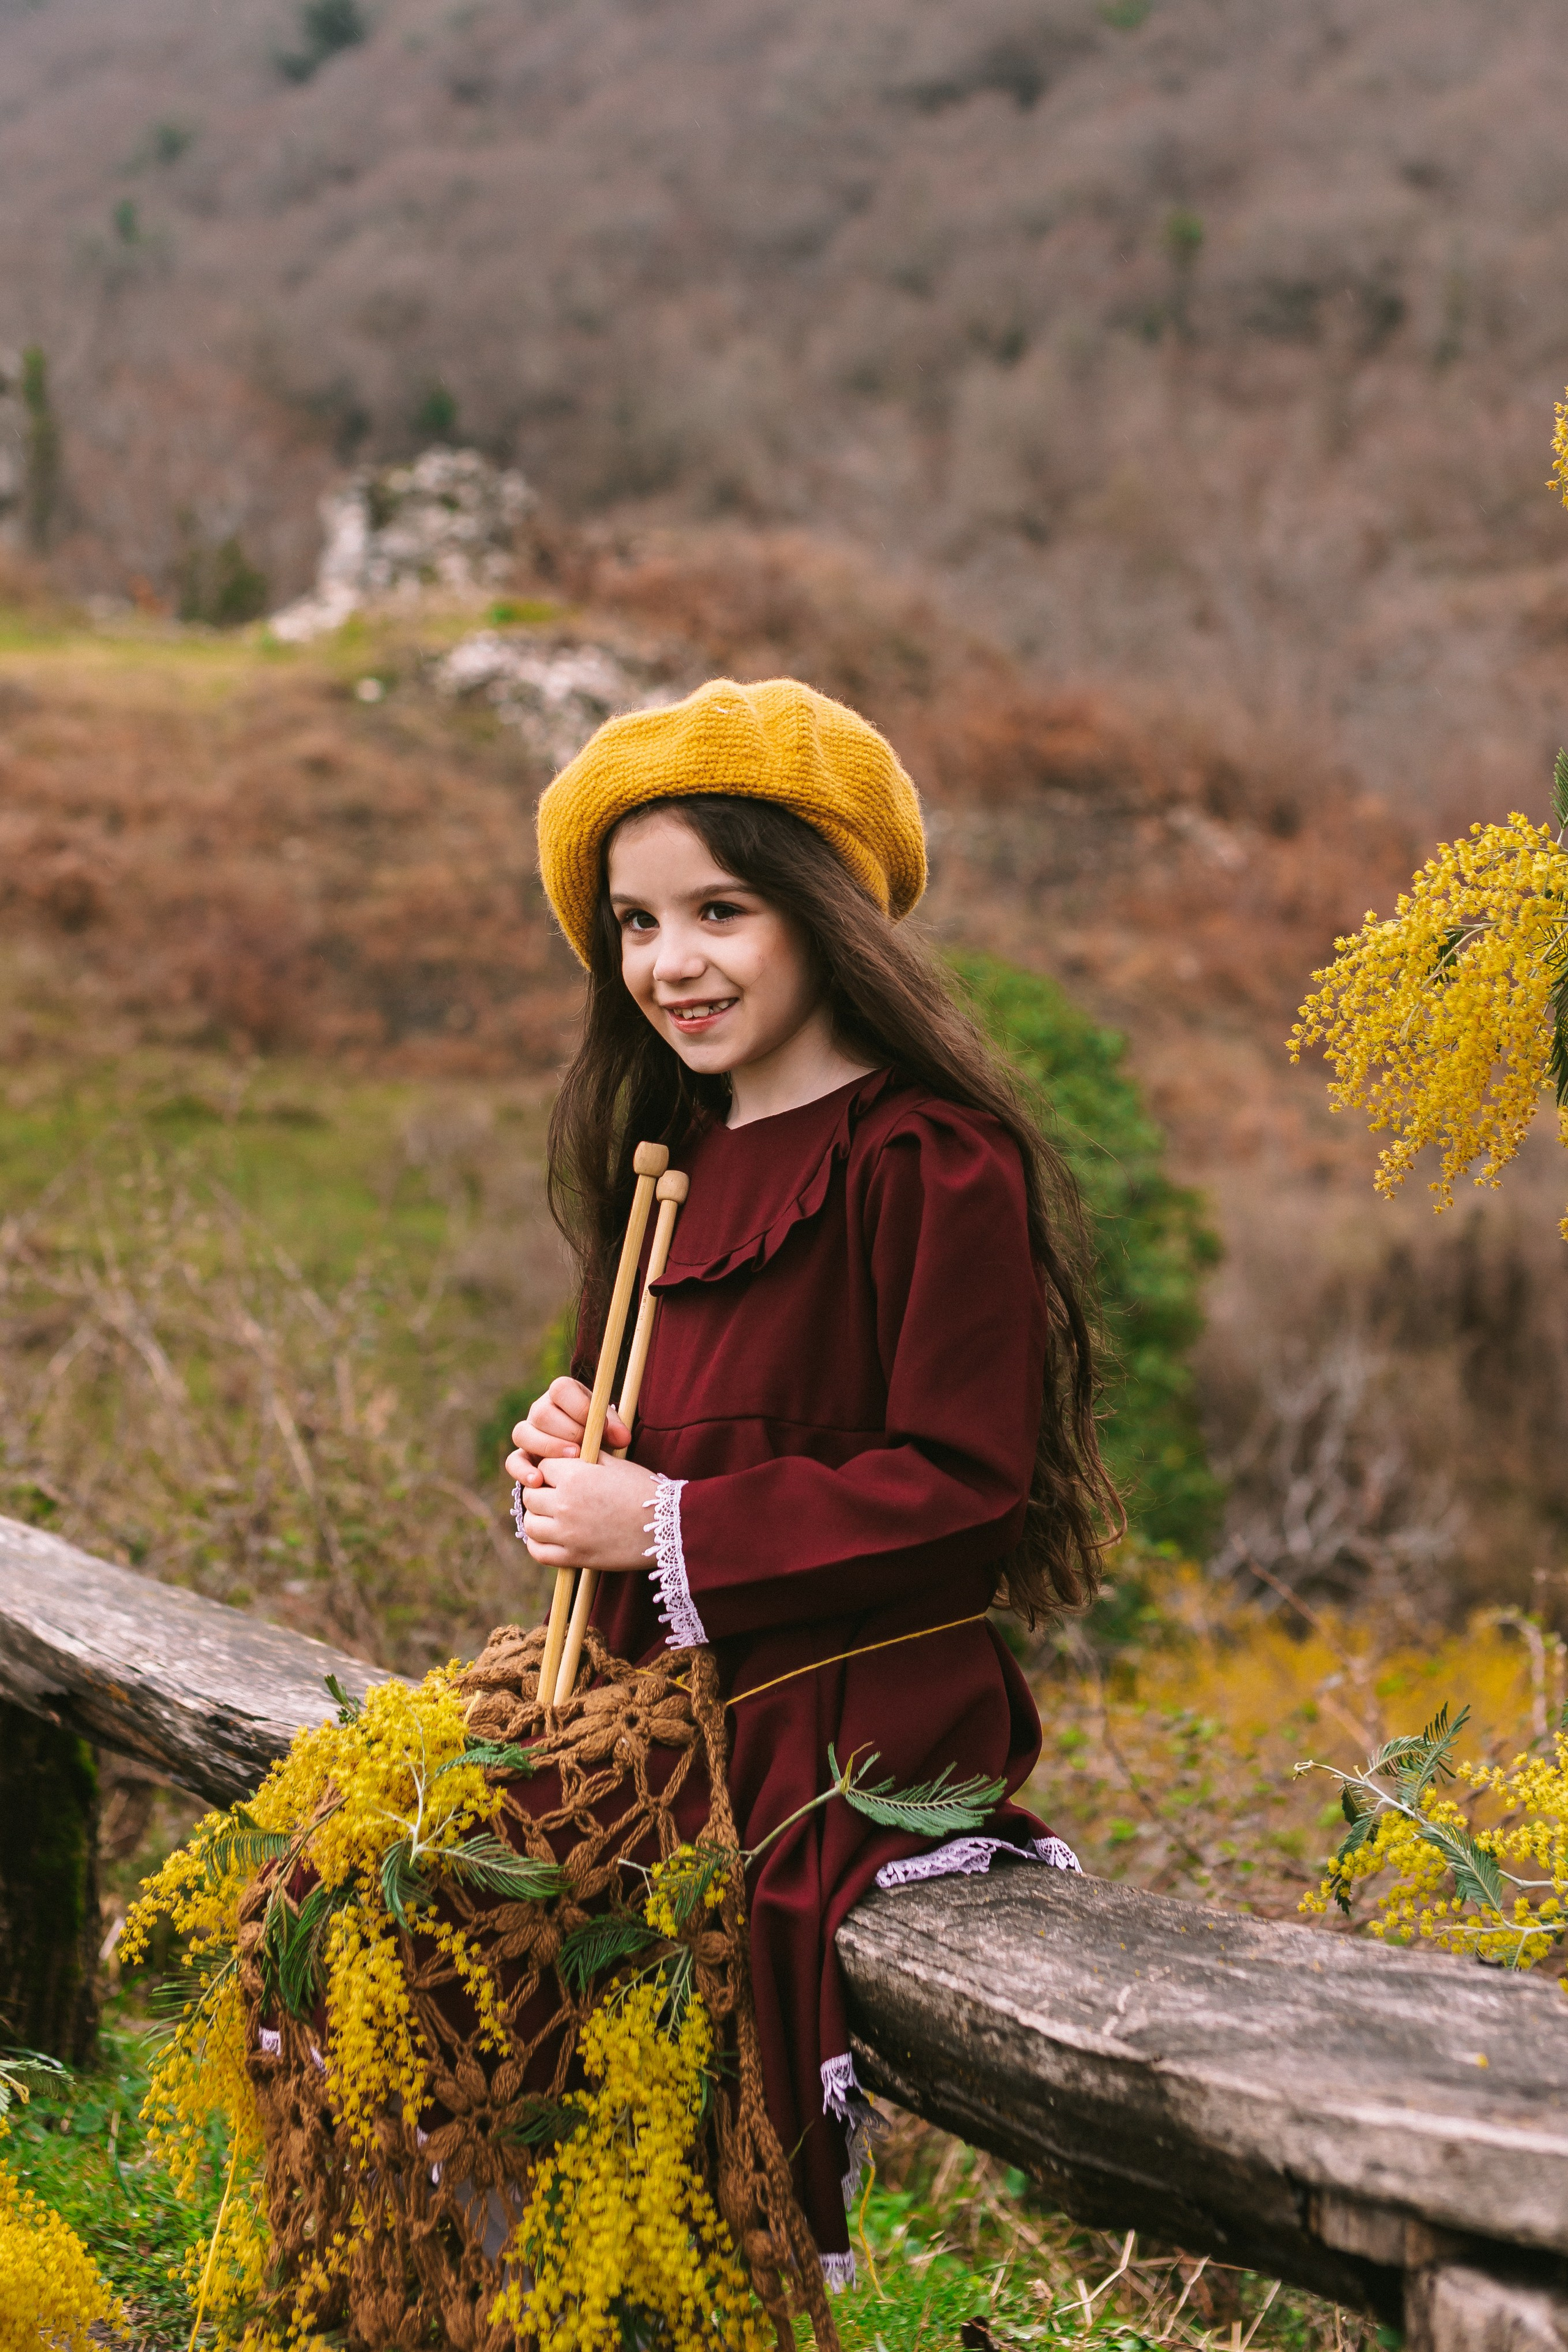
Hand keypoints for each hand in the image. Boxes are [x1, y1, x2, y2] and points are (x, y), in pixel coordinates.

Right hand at [505, 1377, 631, 1487]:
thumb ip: (615, 1429)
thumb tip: (622, 1438)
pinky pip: (513, 1460)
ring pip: (523, 1433)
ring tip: (571, 1458)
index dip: (579, 1406)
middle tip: (585, 1446)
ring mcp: (528, 1432)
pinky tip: (539, 1481)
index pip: (561, 1389)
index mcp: (563, 1394)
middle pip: (541, 1412)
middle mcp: (541, 1409)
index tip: (600, 1424)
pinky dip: (523, 1471)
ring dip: (547, 1447)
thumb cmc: (600, 1435)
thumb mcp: (610, 1428)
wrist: (589, 1454)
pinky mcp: (522, 1456)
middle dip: (567, 1431)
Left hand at [515, 1454, 655, 1572]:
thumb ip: (587, 1458)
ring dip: (537, 1517)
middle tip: (554, 1493)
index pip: (543, 1466)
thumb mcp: (616, 1464)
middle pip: (530, 1495)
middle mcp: (565, 1505)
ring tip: (551, 1515)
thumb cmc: (644, 1491)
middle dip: (540, 1491)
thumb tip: (571, 1453)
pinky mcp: (575, 1557)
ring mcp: (568, 1534)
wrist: (667, 1526)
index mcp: (575, 1477)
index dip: (552, 1468)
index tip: (561, 1473)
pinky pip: (539, 1552)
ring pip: (530, 1524)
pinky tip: (548, 1537)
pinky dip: (538, 1544)